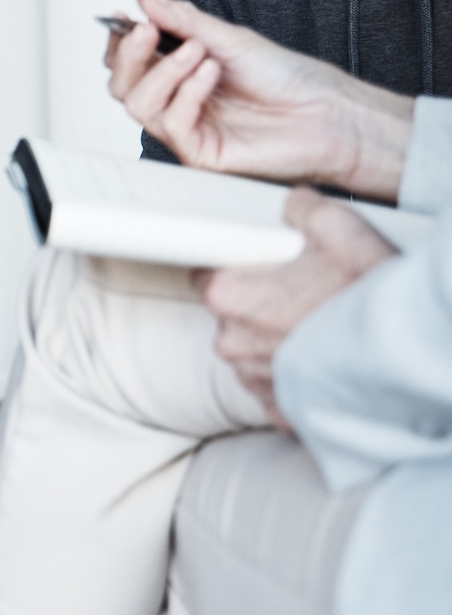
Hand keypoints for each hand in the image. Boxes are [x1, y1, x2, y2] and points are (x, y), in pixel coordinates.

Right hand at [107, 0, 412, 199]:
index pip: (130, 62)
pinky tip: (210, 73)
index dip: (119, 42)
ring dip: (163, 72)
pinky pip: (172, 124)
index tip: (125, 17)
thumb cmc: (287, 77)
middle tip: (148, 32)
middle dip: (129, 56)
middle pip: (121, 85)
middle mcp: (176, 101)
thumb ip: (183, 20)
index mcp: (179, 73)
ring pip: (137, 105)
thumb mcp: (231, 38)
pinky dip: (187, 93)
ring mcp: (185, 128)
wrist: (327, 111)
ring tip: (198, 52)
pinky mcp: (199, 152)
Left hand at [195, 187, 394, 424]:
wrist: (408, 353)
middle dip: (260, 303)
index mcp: (229, 294)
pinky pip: (276, 385)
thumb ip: (300, 210)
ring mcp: (255, 377)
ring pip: (253, 351)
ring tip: (321, 325)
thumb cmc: (370, 295)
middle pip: (230, 314)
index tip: (256, 266)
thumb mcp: (336, 227)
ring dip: (277, 340)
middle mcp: (232, 341)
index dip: (232, 267)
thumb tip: (294, 206)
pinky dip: (294, 373)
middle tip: (303, 292)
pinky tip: (322, 356)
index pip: (205, 274)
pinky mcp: (281, 409)